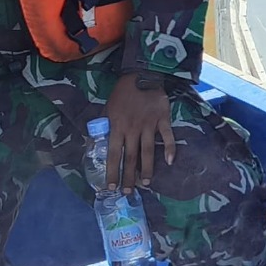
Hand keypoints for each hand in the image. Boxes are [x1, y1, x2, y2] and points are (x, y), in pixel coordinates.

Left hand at [105, 70, 175, 191]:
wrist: (142, 73)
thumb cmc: (122, 93)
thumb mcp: (107, 108)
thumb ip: (103, 126)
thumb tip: (95, 144)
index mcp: (117, 126)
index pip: (114, 153)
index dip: (112, 171)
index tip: (110, 186)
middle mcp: (133, 129)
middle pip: (130, 157)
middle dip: (128, 176)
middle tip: (127, 192)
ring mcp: (149, 125)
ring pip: (148, 151)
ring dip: (147, 169)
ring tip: (146, 183)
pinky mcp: (163, 119)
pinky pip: (167, 136)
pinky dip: (169, 149)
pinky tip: (170, 161)